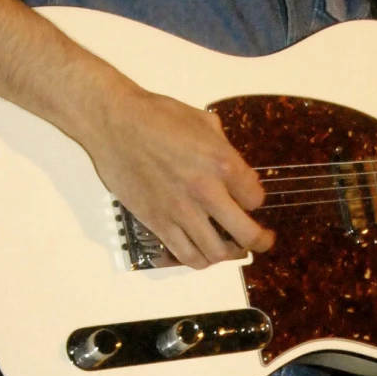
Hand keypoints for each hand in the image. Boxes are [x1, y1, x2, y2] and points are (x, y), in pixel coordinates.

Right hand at [85, 80, 273, 268]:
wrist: (114, 123)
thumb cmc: (157, 115)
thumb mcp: (204, 121)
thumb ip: (225, 149)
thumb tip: (234, 170)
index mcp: (222, 162)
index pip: (256, 199)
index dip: (255, 201)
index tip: (249, 200)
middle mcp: (206, 191)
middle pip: (246, 234)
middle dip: (259, 240)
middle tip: (262, 240)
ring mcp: (181, 211)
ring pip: (217, 253)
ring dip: (229, 254)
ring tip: (230, 248)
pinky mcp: (157, 222)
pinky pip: (186, 256)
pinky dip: (200, 260)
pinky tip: (203, 253)